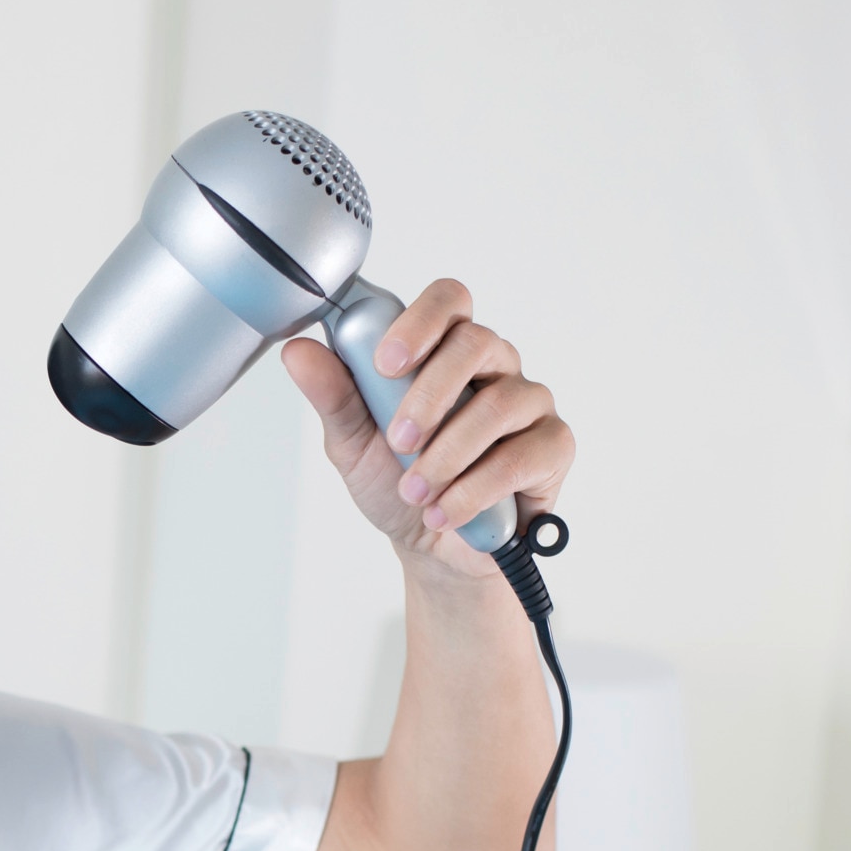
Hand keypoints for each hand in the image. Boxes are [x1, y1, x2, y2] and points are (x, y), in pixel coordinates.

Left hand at [282, 279, 572, 583]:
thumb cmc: (398, 485)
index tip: (385, 364)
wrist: (433, 549)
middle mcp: (494, 367)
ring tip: (415, 492)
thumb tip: (297, 351)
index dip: (420, 322)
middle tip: (398, 441)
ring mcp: (529, 404)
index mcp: (446, 352)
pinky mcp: (553, 447)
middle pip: (476, 344)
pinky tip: (445, 513)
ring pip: (499, 405)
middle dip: (429, 396)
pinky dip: (474, 490)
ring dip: (447, 455)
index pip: (448, 300)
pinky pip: (521, 456)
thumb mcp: (354, 443)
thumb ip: (334, 396)